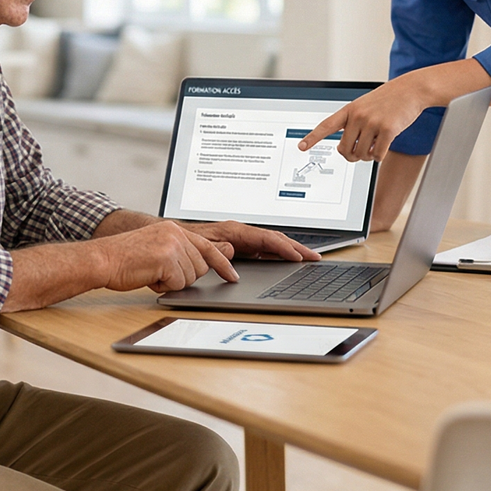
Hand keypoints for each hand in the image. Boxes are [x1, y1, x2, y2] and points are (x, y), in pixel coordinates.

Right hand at [96, 221, 238, 291]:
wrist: (103, 259)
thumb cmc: (124, 258)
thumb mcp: (157, 249)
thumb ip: (181, 252)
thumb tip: (206, 262)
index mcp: (173, 228)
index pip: (207, 247)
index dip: (222, 264)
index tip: (232, 275)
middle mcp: (175, 233)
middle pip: (201, 266)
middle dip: (183, 276)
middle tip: (159, 272)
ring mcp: (172, 245)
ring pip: (191, 277)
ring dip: (172, 282)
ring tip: (151, 272)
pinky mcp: (167, 259)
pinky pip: (178, 283)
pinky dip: (163, 286)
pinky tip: (148, 277)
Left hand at [186, 221, 322, 262]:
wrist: (176, 237)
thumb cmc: (188, 240)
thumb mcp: (202, 245)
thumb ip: (218, 248)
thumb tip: (233, 250)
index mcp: (235, 231)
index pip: (265, 238)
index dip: (283, 247)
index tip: (298, 257)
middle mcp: (242, 233)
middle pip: (274, 239)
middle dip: (296, 248)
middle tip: (314, 258)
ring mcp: (243, 239)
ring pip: (272, 243)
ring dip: (291, 250)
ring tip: (309, 258)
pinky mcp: (242, 246)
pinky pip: (265, 248)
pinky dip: (280, 253)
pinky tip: (289, 260)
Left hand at [299, 74, 432, 161]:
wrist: (410, 90)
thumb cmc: (387, 99)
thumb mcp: (364, 106)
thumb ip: (353, 123)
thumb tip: (348, 149)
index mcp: (349, 110)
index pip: (326, 126)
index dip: (313, 138)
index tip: (301, 147)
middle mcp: (358, 116)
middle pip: (345, 149)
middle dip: (351, 155)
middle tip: (358, 153)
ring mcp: (372, 123)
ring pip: (361, 154)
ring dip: (367, 156)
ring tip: (374, 147)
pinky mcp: (388, 130)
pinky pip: (378, 155)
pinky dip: (379, 156)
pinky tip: (383, 148)